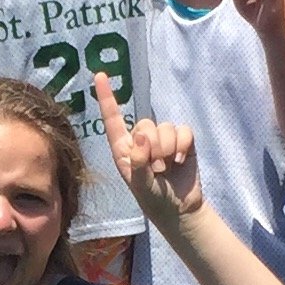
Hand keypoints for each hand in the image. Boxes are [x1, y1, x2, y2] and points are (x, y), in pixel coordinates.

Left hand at [96, 70, 200, 223]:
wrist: (179, 209)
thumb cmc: (153, 199)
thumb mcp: (140, 185)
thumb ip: (138, 162)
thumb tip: (142, 136)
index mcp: (124, 149)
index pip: (113, 119)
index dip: (107, 97)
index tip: (100, 75)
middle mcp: (141, 140)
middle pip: (146, 124)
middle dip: (154, 147)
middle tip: (157, 169)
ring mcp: (163, 140)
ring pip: (166, 127)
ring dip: (169, 149)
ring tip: (168, 168)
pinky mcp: (183, 141)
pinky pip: (184, 130)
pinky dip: (184, 146)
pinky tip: (182, 161)